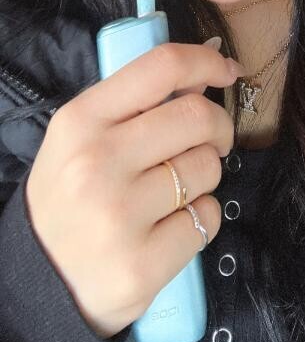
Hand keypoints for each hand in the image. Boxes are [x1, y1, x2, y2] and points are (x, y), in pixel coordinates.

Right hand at [25, 42, 242, 337]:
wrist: (40, 279)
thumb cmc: (71, 195)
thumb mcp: (83, 137)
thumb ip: (137, 103)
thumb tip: (203, 74)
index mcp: (80, 121)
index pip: (162, 67)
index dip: (206, 62)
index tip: (227, 69)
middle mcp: (96, 164)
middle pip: (198, 116)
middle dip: (219, 126)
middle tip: (212, 141)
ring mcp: (118, 217)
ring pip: (208, 168)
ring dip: (205, 176)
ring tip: (175, 191)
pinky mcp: (142, 265)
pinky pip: (209, 218)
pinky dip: (201, 219)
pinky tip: (170, 227)